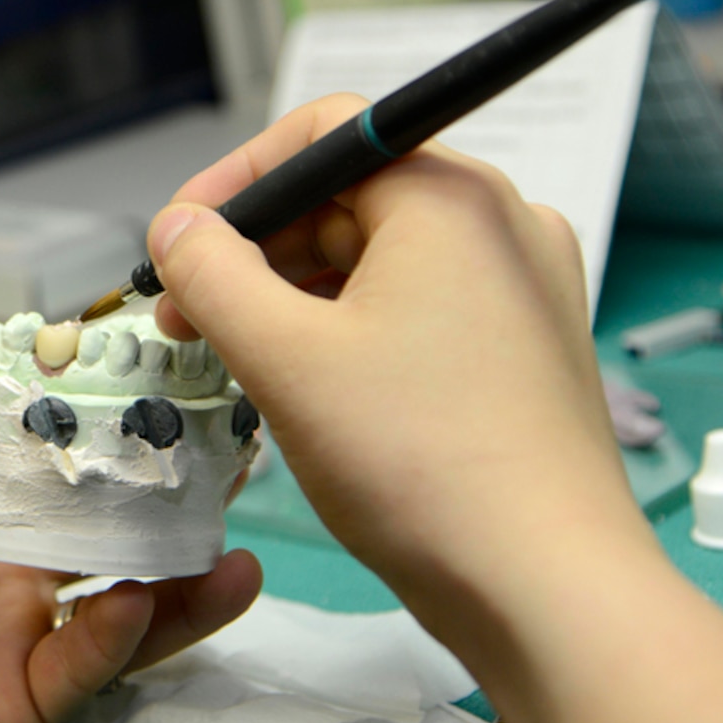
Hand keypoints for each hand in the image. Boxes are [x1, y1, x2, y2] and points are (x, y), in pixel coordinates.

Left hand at [0, 398, 259, 722]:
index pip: (19, 442)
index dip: (72, 407)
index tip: (134, 365)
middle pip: (84, 508)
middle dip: (148, 474)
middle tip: (216, 436)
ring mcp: (9, 631)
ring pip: (112, 584)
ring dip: (170, 556)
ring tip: (223, 522)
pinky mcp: (21, 704)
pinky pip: (90, 662)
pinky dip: (128, 631)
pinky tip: (145, 596)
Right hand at [145, 94, 650, 631]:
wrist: (546, 588)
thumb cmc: (420, 462)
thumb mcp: (284, 357)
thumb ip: (212, 274)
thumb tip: (176, 227)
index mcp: (451, 198)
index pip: (323, 134)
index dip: (234, 181)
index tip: (176, 243)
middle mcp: (501, 224)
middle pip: (350, 197)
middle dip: (257, 249)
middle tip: (189, 317)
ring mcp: (523, 289)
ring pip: (380, 259)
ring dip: (296, 295)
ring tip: (238, 360)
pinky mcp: (526, 349)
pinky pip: (418, 308)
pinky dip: (351, 330)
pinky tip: (307, 387)